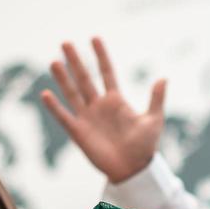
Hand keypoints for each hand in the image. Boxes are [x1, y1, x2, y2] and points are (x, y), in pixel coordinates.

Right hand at [40, 38, 166, 182]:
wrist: (133, 170)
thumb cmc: (145, 146)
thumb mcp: (153, 120)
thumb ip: (156, 99)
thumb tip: (163, 78)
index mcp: (116, 100)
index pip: (106, 72)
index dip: (101, 56)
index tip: (94, 38)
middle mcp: (99, 106)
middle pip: (85, 78)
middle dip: (76, 61)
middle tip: (65, 43)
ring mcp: (87, 118)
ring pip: (72, 93)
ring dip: (63, 78)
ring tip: (54, 61)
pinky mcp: (78, 132)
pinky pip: (64, 117)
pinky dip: (55, 107)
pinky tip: (46, 94)